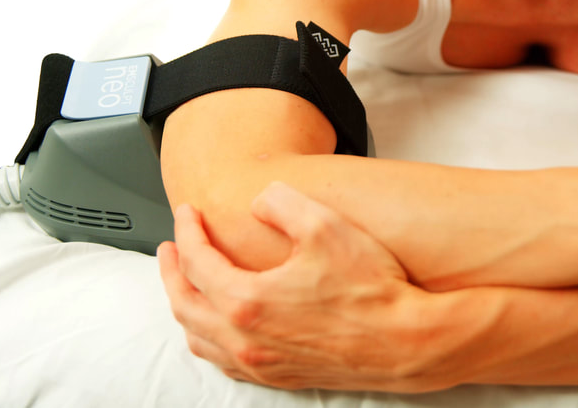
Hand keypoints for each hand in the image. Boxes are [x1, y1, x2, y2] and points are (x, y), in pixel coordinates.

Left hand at [157, 181, 429, 391]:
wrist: (405, 341)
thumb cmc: (371, 289)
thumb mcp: (325, 225)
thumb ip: (281, 202)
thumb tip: (259, 200)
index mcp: (245, 301)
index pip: (196, 261)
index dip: (188, 231)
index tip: (189, 212)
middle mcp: (245, 339)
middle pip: (184, 303)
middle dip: (172, 271)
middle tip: (171, 247)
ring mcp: (261, 363)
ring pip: (199, 339)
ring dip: (185, 307)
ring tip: (187, 287)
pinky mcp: (281, 377)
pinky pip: (225, 363)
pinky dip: (209, 340)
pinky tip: (220, 330)